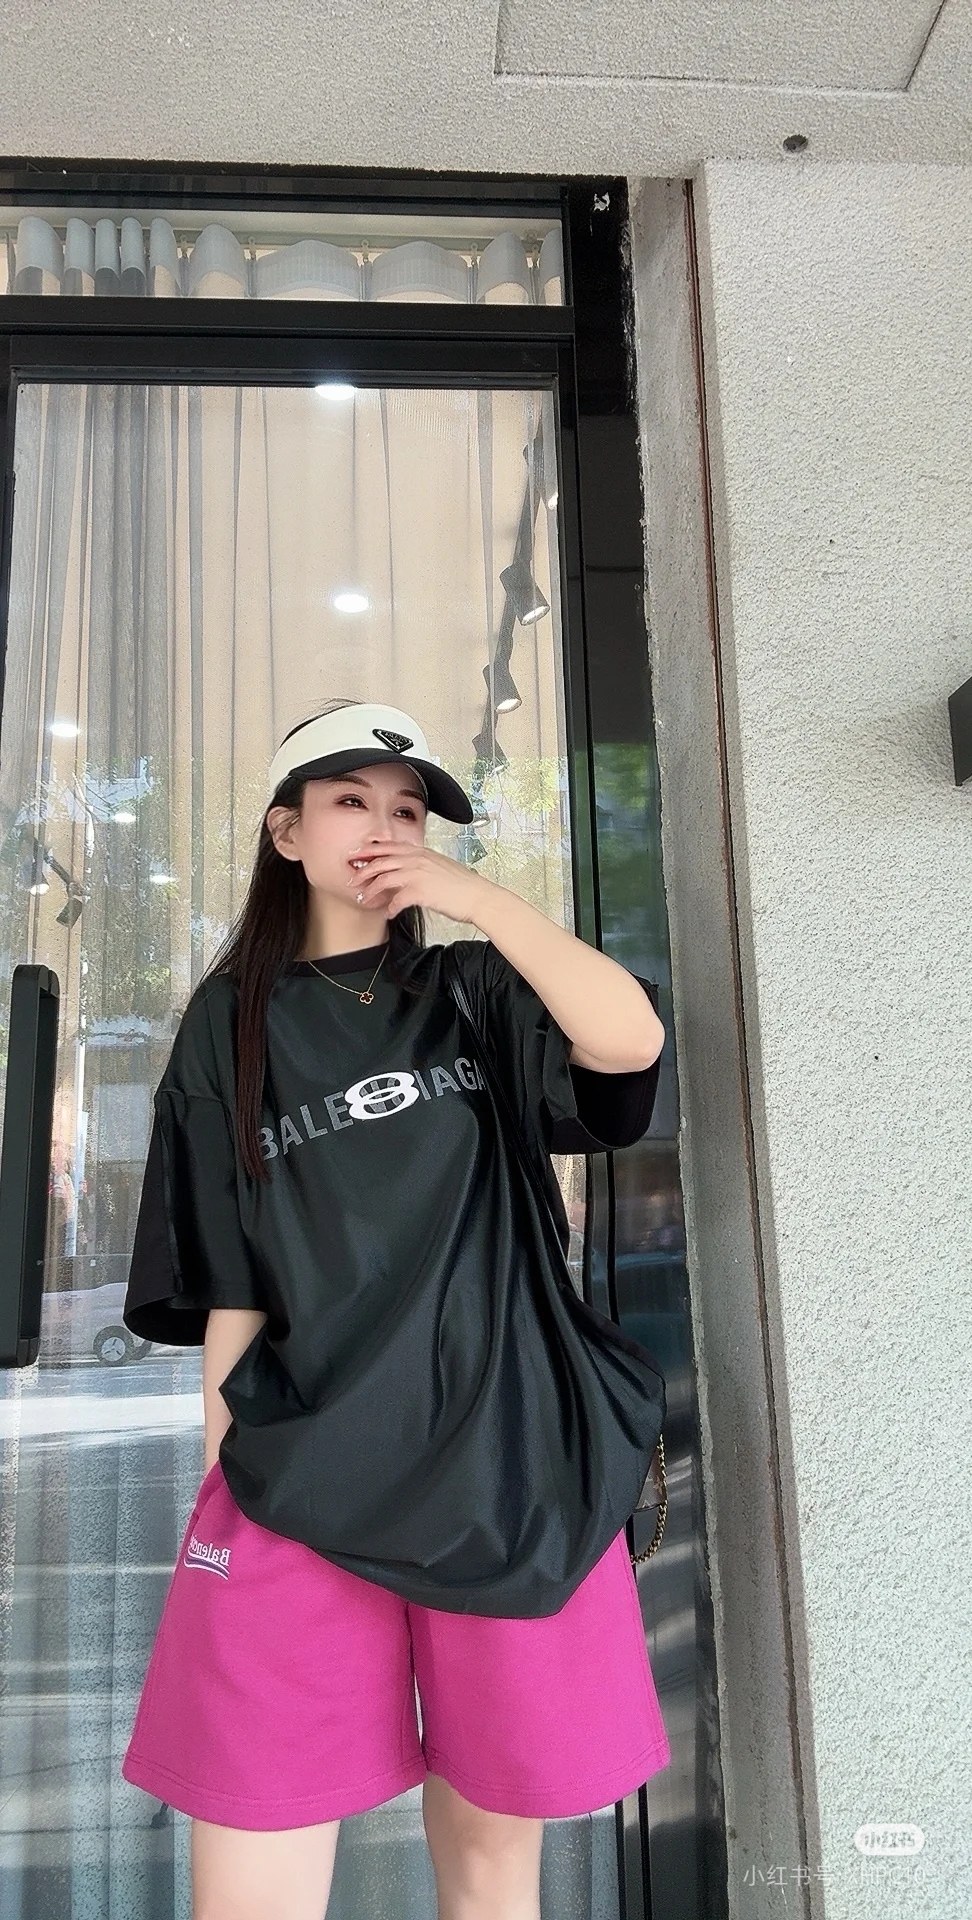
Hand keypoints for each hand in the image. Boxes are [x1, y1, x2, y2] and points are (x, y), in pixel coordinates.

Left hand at [345, 838, 495, 926]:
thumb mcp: (440, 866)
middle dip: (362, 871)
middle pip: (381, 861)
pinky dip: (389, 908)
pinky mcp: (421, 892)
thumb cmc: (463, 885)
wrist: (479, 896)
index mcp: (421, 852)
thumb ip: (423, 864)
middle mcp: (418, 860)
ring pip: (384, 879)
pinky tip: (388, 914)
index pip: (388, 847)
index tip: (356, 856)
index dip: (369, 851)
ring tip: (365, 900)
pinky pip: (396, 900)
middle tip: (352, 881)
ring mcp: (418, 874)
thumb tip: (409, 870)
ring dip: (371, 890)